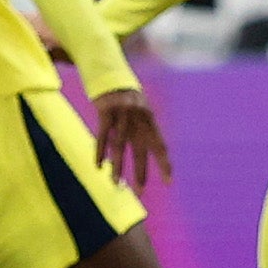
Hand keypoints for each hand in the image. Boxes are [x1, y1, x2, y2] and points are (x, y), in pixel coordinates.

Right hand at [88, 74, 172, 188]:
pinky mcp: (105, 112)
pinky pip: (102, 136)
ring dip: (117, 166)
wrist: (111, 75)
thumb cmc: (128, 98)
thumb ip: (144, 129)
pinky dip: (99, 152)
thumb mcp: (141, 110)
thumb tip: (151, 152)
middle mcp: (138, 118)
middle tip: (140, 191)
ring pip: (119, 146)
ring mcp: (121, 115)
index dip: (164, 164)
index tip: (168, 182)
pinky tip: (98, 166)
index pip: (159, 145)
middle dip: (140, 171)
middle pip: (140, 149)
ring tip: (115, 183)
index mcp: (149, 119)